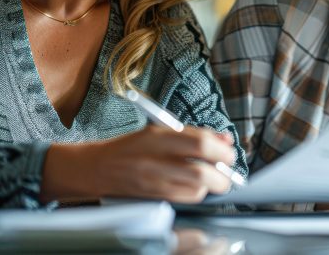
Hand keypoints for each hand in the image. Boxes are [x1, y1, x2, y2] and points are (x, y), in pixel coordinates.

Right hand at [42, 125, 237, 203]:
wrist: (99, 168)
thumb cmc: (131, 146)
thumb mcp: (160, 130)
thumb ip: (193, 134)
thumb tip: (225, 139)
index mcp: (158, 136)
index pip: (199, 143)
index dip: (221, 148)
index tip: (229, 149)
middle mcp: (156, 160)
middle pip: (201, 171)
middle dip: (222, 171)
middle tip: (228, 167)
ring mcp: (155, 181)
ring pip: (197, 188)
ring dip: (212, 183)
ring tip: (214, 175)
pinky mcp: (155, 196)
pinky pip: (187, 198)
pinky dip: (199, 192)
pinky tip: (197, 184)